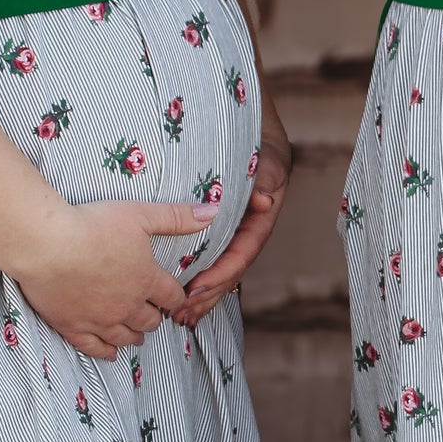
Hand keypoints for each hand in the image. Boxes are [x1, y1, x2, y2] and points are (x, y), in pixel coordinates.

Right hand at [11, 195, 197, 359]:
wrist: (47, 244)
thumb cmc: (92, 224)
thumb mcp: (139, 214)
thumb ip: (177, 217)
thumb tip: (213, 211)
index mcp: (146, 279)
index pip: (171, 296)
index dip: (174, 297)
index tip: (172, 296)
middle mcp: (127, 305)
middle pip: (150, 320)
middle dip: (154, 318)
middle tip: (153, 315)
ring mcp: (100, 320)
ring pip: (126, 336)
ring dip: (135, 336)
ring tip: (138, 336)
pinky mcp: (73, 327)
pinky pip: (94, 347)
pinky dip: (106, 352)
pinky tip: (112, 353)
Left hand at [174, 107, 293, 326]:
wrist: (250, 125)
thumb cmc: (259, 140)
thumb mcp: (268, 157)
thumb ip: (267, 177)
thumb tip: (263, 200)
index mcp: (261, 219)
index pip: (241, 253)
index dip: (221, 274)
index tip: (196, 288)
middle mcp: (245, 229)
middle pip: (227, 271)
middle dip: (206, 295)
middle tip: (182, 315)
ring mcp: (230, 231)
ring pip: (216, 268)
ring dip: (198, 294)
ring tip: (178, 317)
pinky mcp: (213, 228)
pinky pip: (204, 256)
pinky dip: (192, 275)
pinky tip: (174, 293)